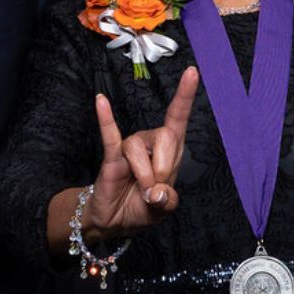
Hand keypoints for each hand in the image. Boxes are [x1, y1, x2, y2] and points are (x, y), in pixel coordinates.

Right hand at [84, 68, 199, 236]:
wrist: (116, 222)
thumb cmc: (142, 208)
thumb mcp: (163, 210)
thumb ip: (167, 202)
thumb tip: (156, 192)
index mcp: (169, 152)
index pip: (178, 118)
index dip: (185, 96)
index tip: (192, 72)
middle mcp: (151, 143)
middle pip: (166, 135)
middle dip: (163, 167)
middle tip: (155, 190)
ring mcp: (130, 148)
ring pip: (139, 149)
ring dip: (143, 175)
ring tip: (141, 191)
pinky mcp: (112, 157)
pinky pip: (110, 135)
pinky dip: (106, 118)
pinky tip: (101, 101)